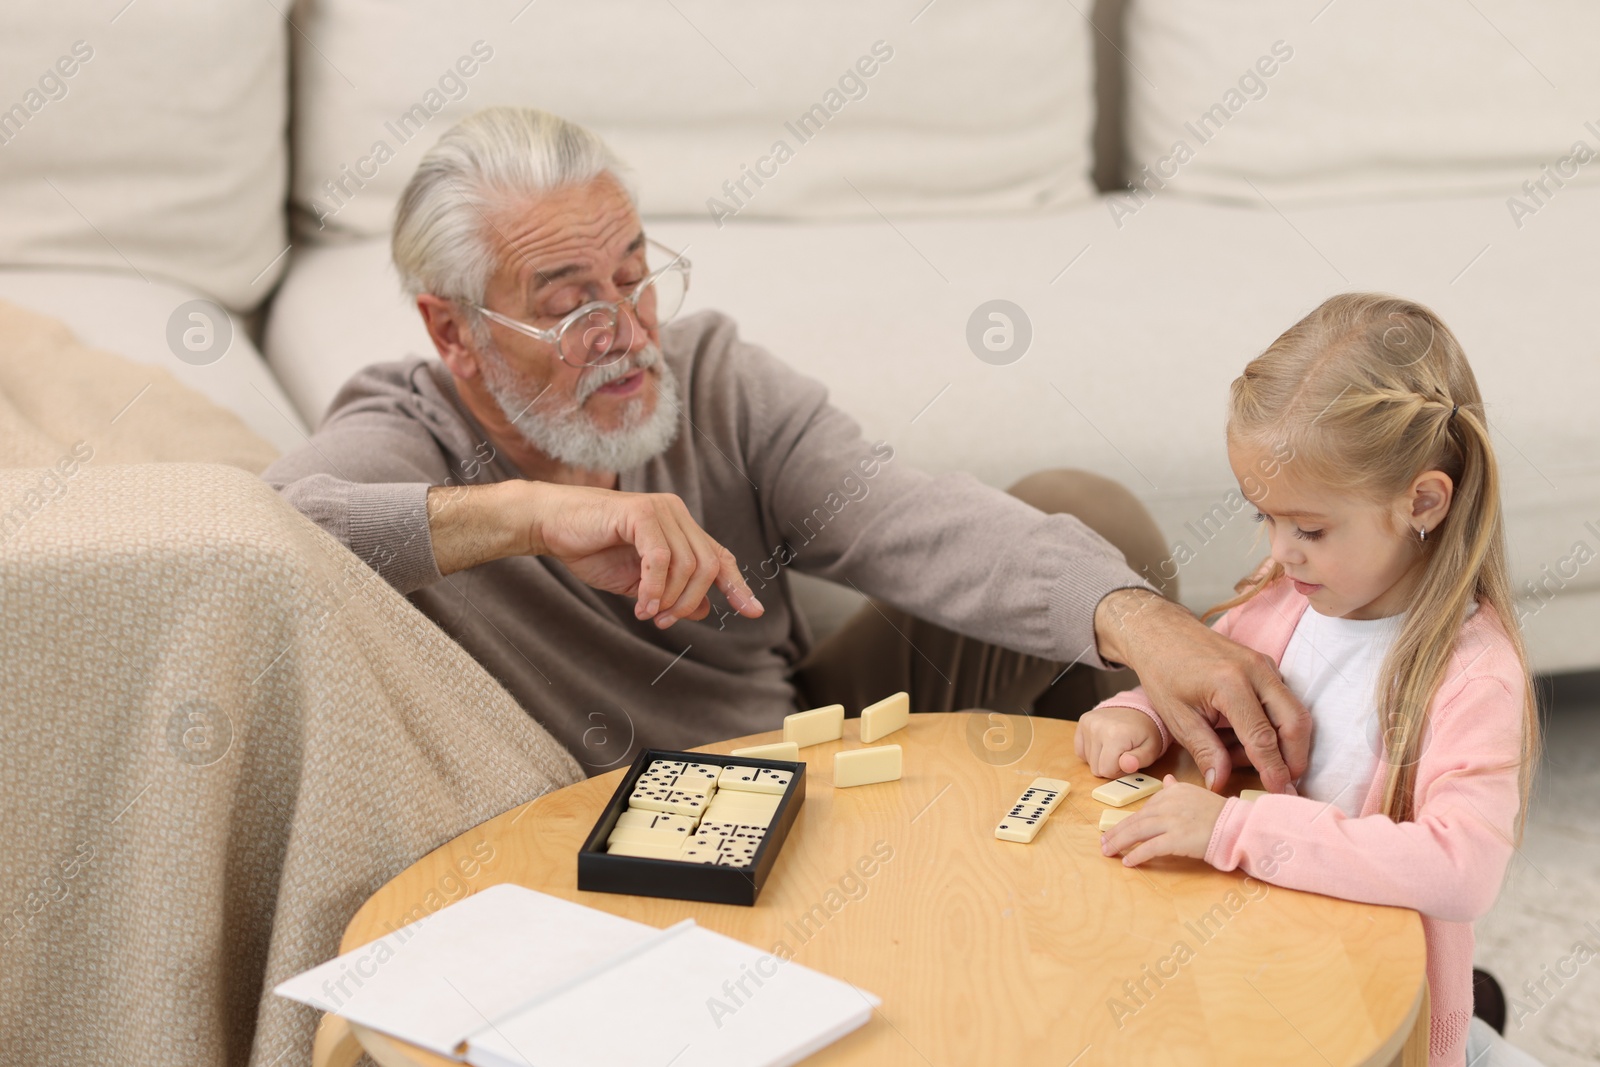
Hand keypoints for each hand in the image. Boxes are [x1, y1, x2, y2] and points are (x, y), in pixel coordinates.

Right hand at [429, 481, 763, 627]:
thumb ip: (670, 593)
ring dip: (670, 598)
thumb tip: (703, 610)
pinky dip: (654, 587)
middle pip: (706, 567)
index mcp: (680, 528)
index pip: (719, 558)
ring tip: (648, 613)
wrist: (550, 526)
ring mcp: (660, 510)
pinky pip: (660, 558)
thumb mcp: (638, 581)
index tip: (753, 612)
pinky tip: (641, 604)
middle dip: (689, 602)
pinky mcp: (640, 513)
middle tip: (662, 621)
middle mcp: (676, 514)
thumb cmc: (590, 549)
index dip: (737, 586)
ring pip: (687, 564)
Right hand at [1074, 706, 1163, 777]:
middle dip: (1110, 766)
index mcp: (1116, 735)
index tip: (1128, 761)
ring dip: (1101, 759)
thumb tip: (1126, 765)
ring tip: (1115, 747)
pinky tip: (1103, 744)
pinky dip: (1091, 752)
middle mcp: (1097, 727)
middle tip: (1122, 755)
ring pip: (1088, 760)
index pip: (1107, 771)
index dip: (1119, 771)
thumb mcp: (1151, 749)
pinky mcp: (1083, 721)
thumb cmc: (1146, 732)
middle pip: (1096, 768)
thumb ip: (1139, 759)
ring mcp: (1088, 723)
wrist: (1138, 709)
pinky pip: (1080, 750)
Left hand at [1093, 589, 1309, 794]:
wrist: (1162, 633)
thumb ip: (1204, 751)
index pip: (1263, 736)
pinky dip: (1273, 726)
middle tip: (1282, 783)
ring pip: (1293, 712)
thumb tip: (1221, 783)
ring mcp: (1265, 666)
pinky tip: (1241, 737)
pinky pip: (1282, 702)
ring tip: (1238, 755)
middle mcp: (1256, 671)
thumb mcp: (1177, 717)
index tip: (1280, 792)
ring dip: (1281, 743)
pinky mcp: (1266, 667)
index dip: (1274, 768)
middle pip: (1294, 722)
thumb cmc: (1164, 672)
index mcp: (1230, 683)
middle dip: (1294, 758)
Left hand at [1100, 774, 1226, 866]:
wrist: (1238, 826)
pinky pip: (1151, 847)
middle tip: (1103, 842)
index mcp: (1172, 792)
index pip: (1145, 808)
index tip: (1117, 829)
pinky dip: (1137, 855)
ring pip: (1138, 831)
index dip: (1129, 821)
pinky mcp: (1177, 839)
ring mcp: (1172, 821)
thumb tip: (1166, 780)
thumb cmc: (1219, 814)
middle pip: (1136, 819)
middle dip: (1117, 832)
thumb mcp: (1196, 794)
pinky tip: (1128, 862)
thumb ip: (1177, 789)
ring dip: (1120, 842)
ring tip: (1108, 851)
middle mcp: (1169, 803)